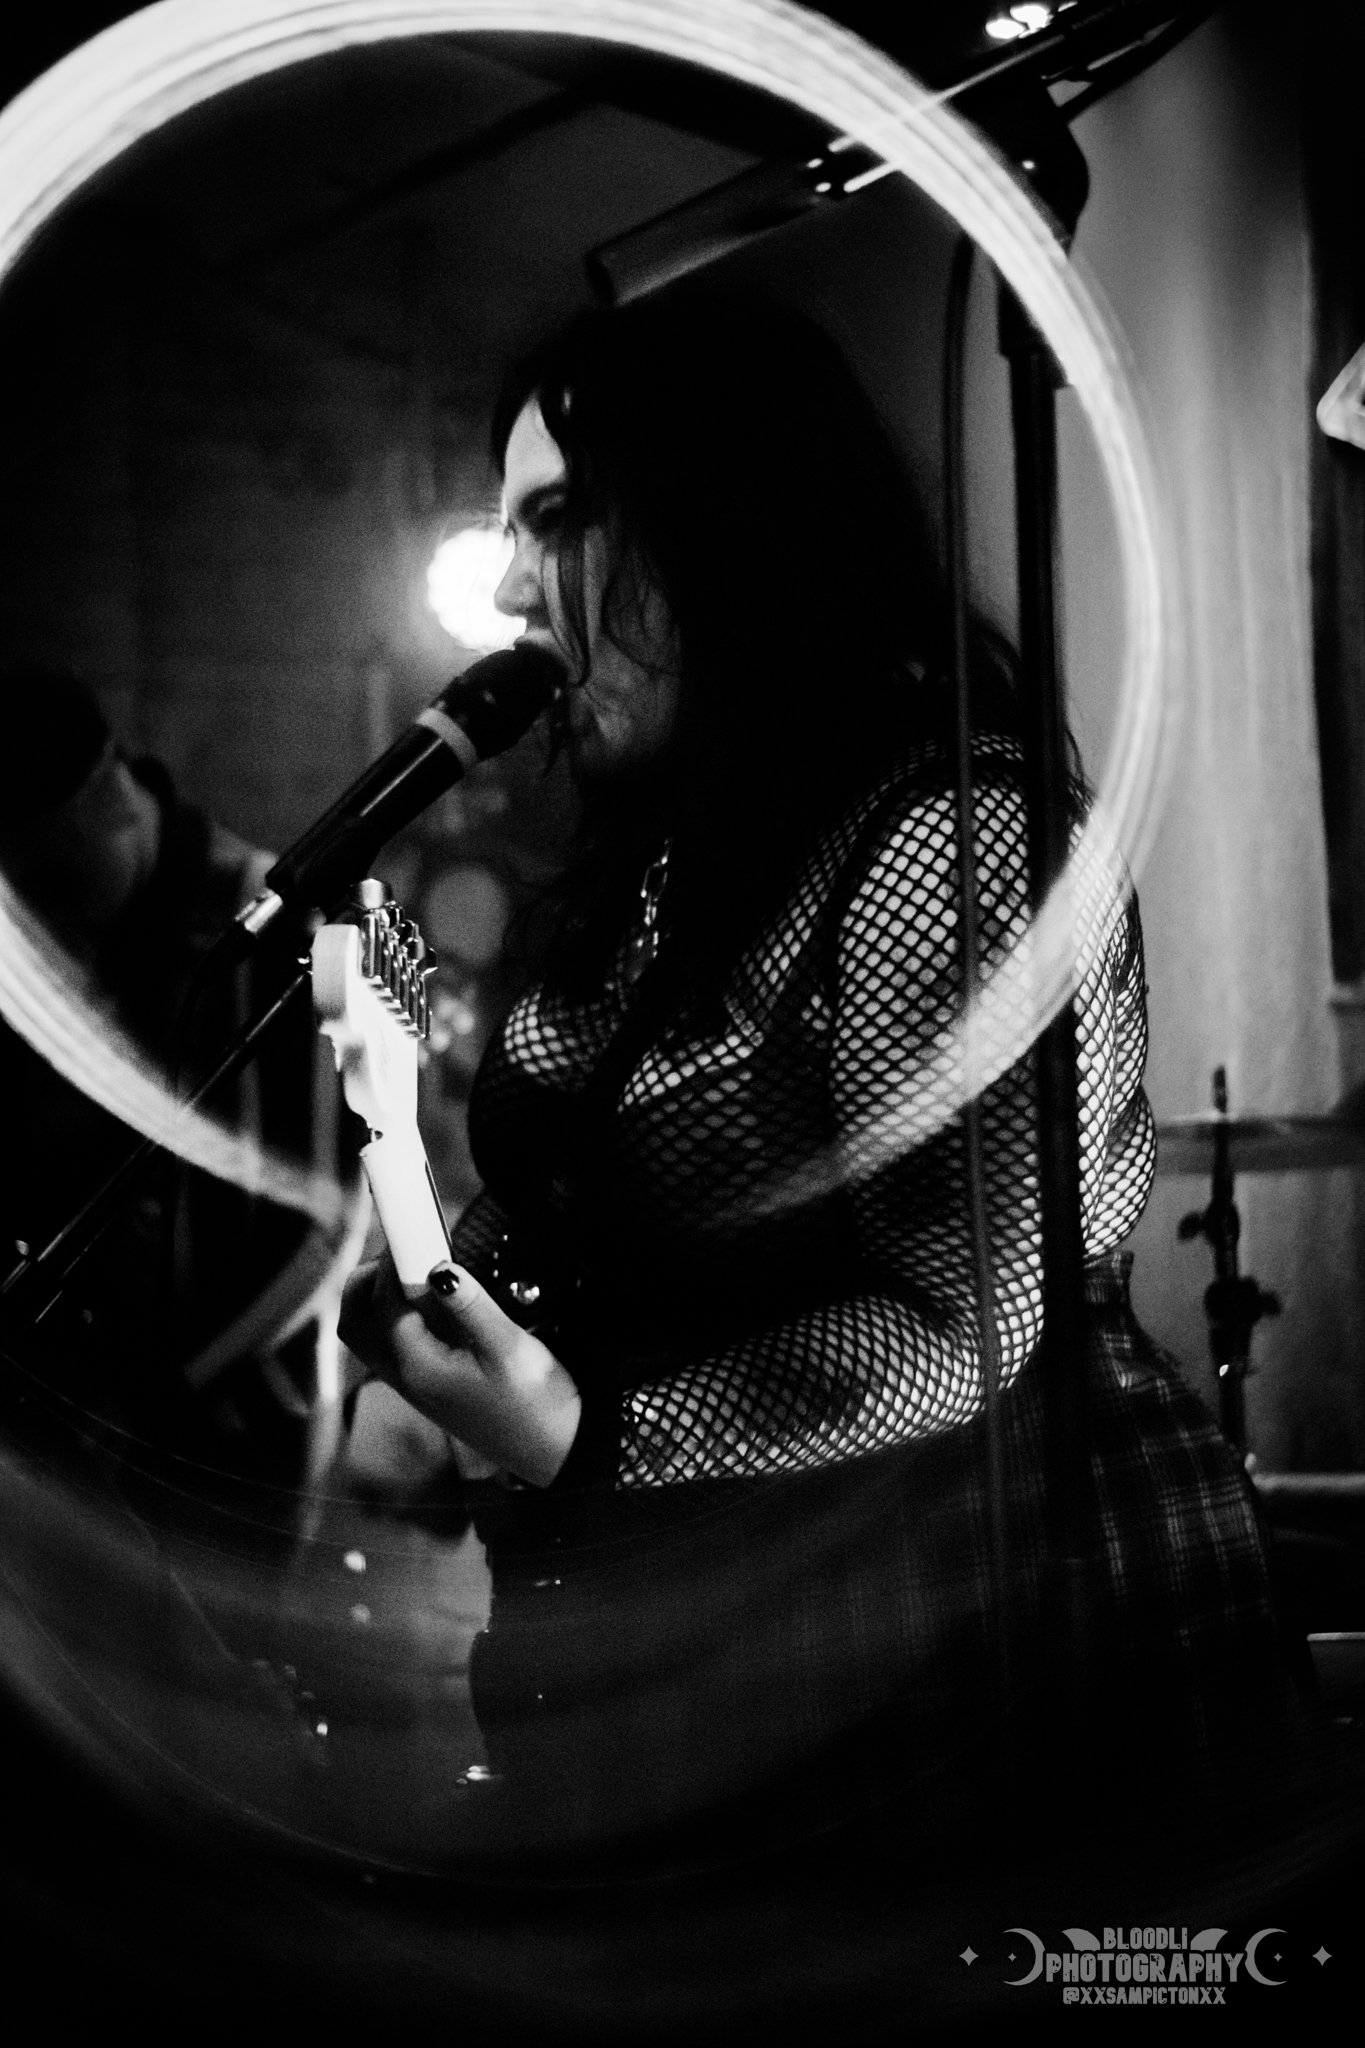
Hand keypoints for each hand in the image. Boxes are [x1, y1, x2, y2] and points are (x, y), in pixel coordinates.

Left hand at [339, 1254, 579, 1487]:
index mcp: (418, 1369)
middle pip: (354, 1322)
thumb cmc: (536, 1405)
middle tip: (402, 1250)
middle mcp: (404, 1378)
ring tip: (415, 1271)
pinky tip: (433, 1301)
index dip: (392, 1263)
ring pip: (367, 1335)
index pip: (384, 1305)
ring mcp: (413, 1384)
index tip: (412, 1229)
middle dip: (366, 1280)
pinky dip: (396, 1316)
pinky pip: (391, 1345)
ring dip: (376, 1298)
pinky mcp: (428, 1386)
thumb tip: (439, 1267)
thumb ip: (470, 1305)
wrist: (555, 1451)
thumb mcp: (509, 1349)